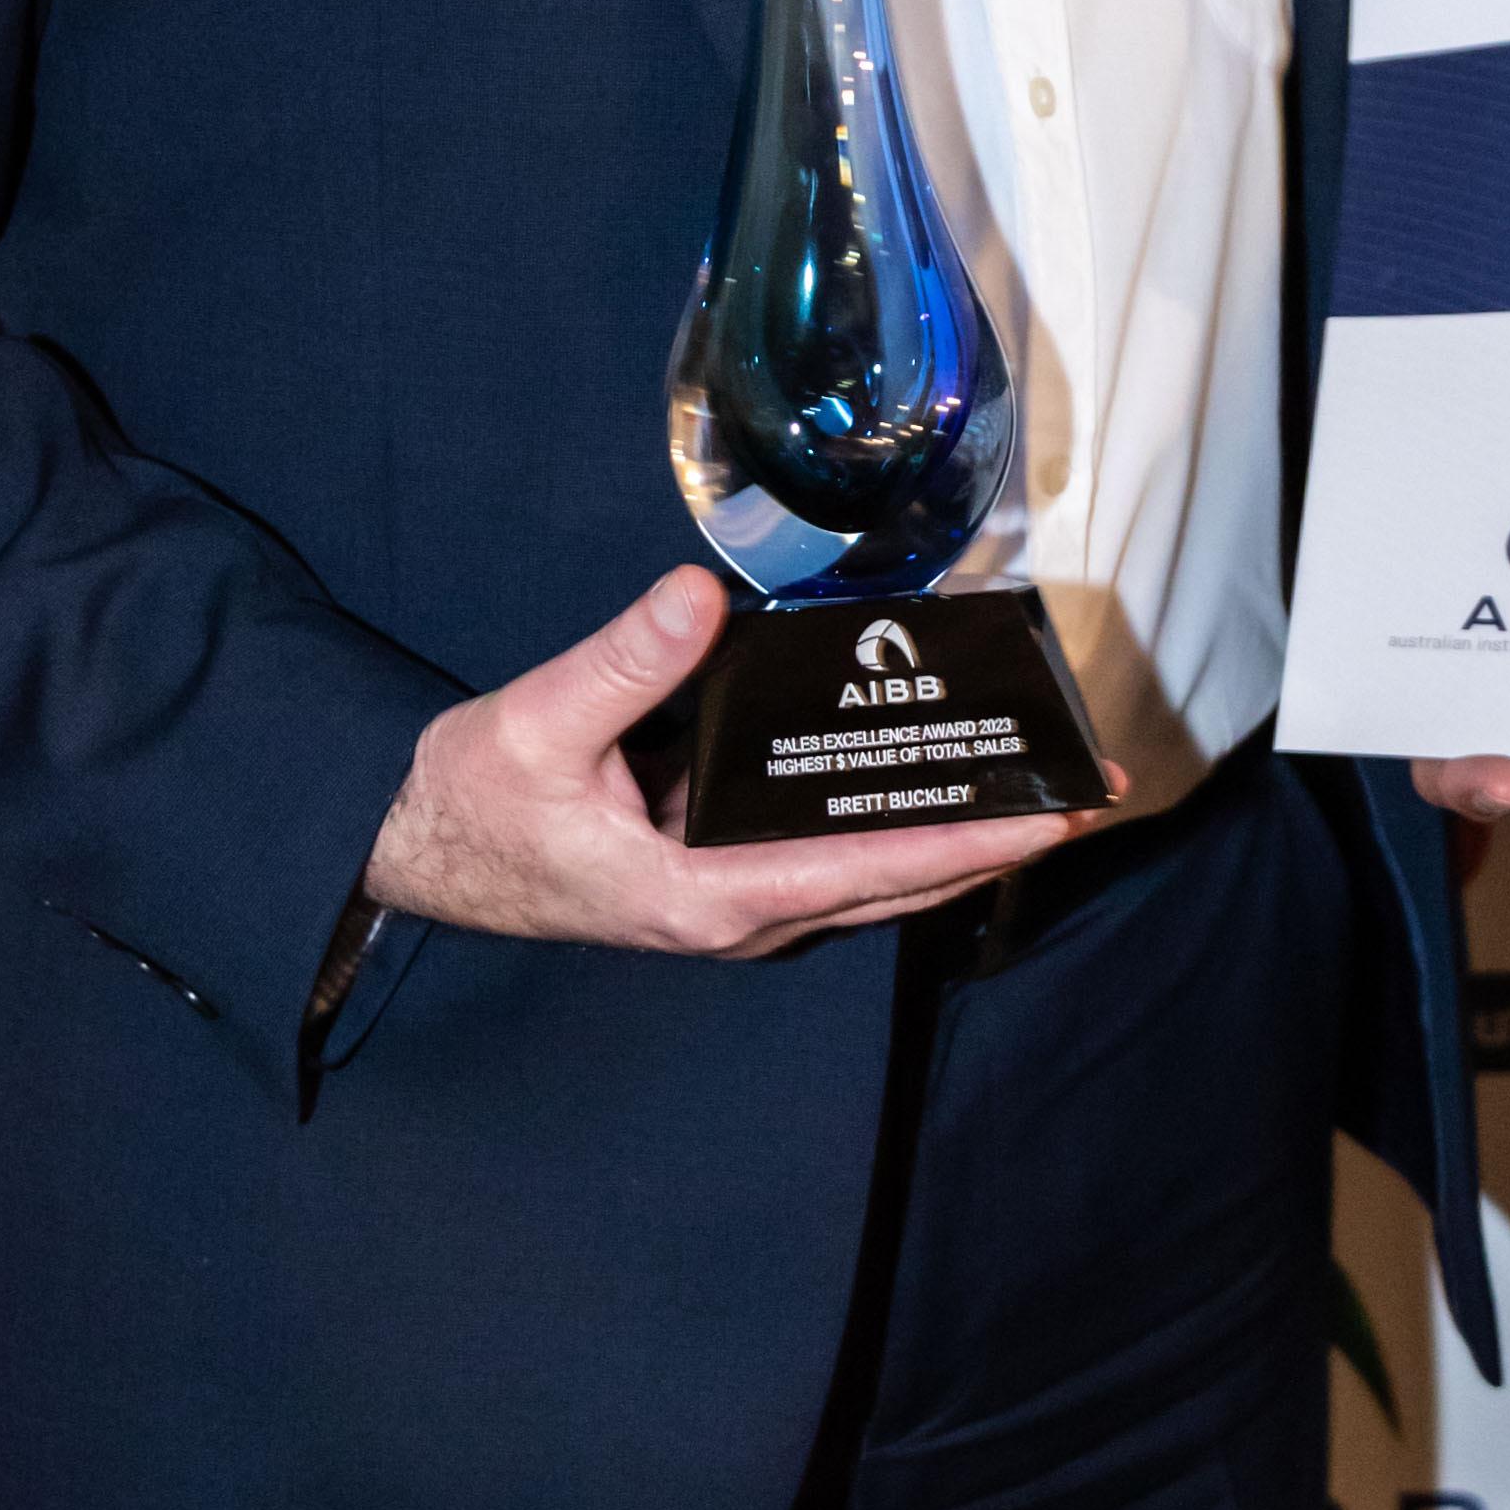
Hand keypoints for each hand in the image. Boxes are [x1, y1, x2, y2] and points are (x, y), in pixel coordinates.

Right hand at [365, 565, 1113, 959]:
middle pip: (899, 883)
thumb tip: (698, 594)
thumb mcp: (535, 725)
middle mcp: (739, 914)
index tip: (1049, 817)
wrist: (418, 855)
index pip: (866, 868)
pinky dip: (901, 824)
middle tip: (1091, 792)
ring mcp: (736, 901)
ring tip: (1043, 784)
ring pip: (877, 877)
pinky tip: (935, 773)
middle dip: (998, 840)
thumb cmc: (474, 804)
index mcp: (705, 894)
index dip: (966, 841)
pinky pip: (837, 855)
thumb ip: (619, 663)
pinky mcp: (724, 873)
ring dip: (962, 836)